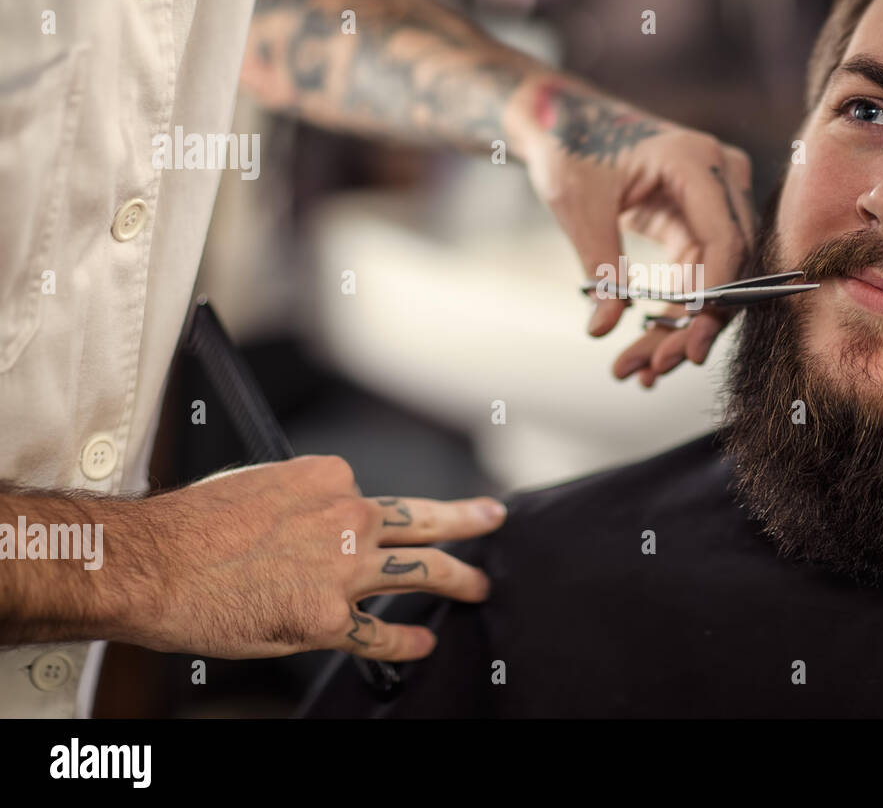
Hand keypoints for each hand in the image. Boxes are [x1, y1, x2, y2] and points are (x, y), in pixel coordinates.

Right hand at [128, 456, 504, 661]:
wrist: (150, 563)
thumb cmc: (189, 525)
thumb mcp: (256, 482)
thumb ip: (300, 501)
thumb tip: (313, 519)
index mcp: (328, 478)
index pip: (369, 495)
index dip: (370, 514)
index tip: (385, 520)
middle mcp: (347, 517)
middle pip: (424, 520)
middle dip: (467, 520)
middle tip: (492, 519)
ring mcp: (344, 568)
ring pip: (421, 572)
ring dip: (458, 579)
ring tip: (477, 587)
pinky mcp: (328, 617)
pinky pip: (381, 634)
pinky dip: (406, 642)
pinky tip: (421, 643)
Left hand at [514, 78, 756, 385]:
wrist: (562, 122)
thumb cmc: (570, 146)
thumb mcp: (579, 204)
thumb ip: (599, 265)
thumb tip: (603, 329)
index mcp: (696, 160)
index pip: (725, 235)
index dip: (713, 293)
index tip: (689, 341)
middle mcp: (719, 177)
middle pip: (727, 266)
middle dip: (694, 324)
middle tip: (657, 368)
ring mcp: (714, 201)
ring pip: (713, 281)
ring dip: (681, 329)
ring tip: (641, 371)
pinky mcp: (697, 223)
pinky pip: (696, 279)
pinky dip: (673, 315)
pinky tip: (649, 352)